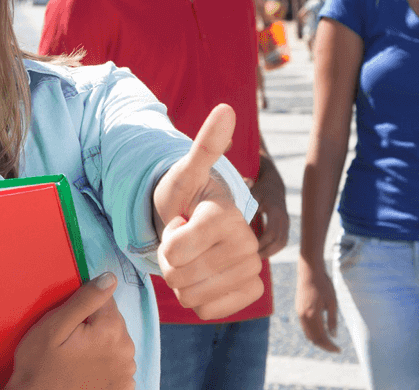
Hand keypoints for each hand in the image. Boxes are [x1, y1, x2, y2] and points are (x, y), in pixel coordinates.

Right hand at [7, 272, 134, 389]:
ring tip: (75, 360)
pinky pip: (117, 364)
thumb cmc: (39, 367)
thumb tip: (110, 278)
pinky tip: (86, 372)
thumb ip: (85, 299)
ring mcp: (127, 373)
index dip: (84, 308)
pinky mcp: (123, 388)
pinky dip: (105, 365)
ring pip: (115, 342)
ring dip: (100, 346)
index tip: (69, 323)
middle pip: (112, 322)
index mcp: (111, 330)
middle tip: (69, 343)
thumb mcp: (54, 327)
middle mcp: (126, 351)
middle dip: (94, 326)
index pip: (105, 299)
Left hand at [152, 104, 263, 319]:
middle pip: (181, 275)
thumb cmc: (186, 196)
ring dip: (181, 281)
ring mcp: (252, 269)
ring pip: (192, 296)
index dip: (166, 241)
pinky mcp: (252, 291)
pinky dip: (198, 299)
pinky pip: (208, 310)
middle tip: (182, 241)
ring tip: (191, 257)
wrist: (199, 222)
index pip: (176, 248)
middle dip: (171, 262)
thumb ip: (205, 145)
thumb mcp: (185, 172)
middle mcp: (247, 242)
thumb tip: (226, 109)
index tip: (178, 223)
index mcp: (227, 215)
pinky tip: (204, 276)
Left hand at [247, 160, 288, 258]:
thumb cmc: (259, 190)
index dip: (261, 243)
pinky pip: (283, 241)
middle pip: (279, 241)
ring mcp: (287, 222)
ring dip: (271, 252)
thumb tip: (239, 226)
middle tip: (253, 257)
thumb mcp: (251, 196)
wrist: (274, 185)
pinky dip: (274, 248)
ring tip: (257, 256)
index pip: (271, 233)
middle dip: (266, 251)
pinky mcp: (286, 226)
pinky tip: (263, 250)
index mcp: (275, 211)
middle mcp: (284, 218)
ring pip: (282, 243)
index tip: (250, 248)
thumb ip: (246, 209)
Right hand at [295, 259, 339, 352]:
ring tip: (329, 342)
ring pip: (307, 333)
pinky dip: (312, 333)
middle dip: (324, 346)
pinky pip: (304, 327)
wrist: (309, 271)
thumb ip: (333, 320)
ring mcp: (299, 313)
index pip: (321, 337)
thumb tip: (334, 336)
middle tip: (335, 348)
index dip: (330, 346)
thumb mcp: (332, 302)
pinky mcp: (298, 309)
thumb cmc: (324, 285)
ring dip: (318, 340)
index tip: (339, 350)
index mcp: (313, 315)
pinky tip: (321, 331)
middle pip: (313, 338)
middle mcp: (303, 316)